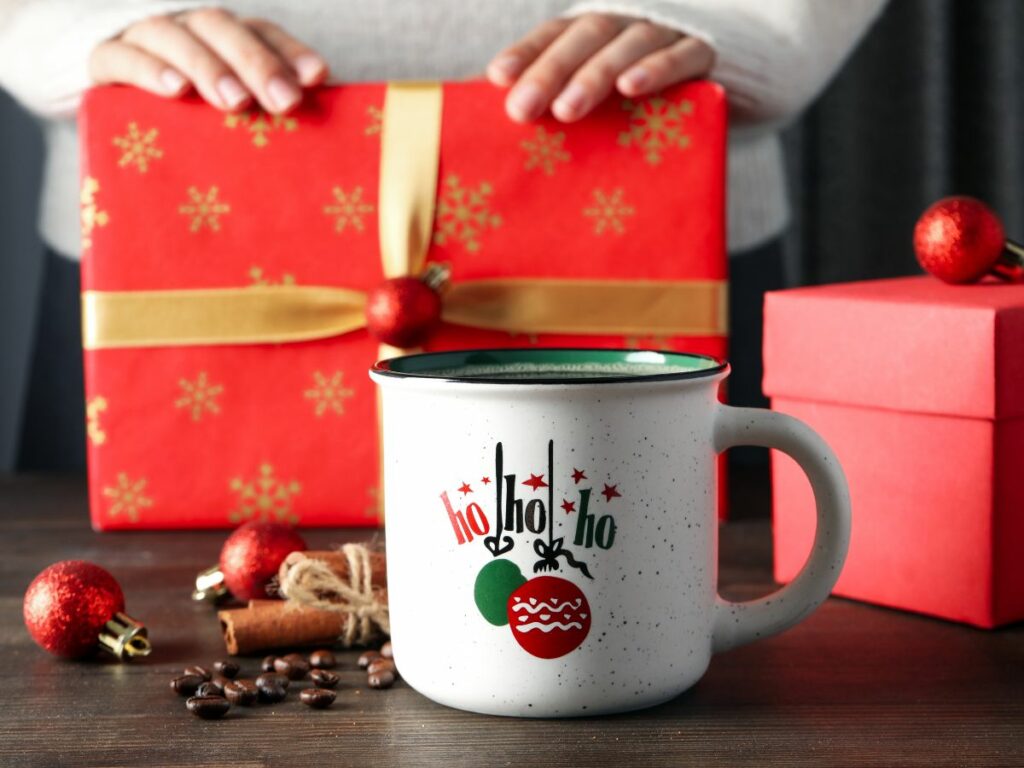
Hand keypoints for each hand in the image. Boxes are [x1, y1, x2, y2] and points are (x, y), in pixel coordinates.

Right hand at [89, 8, 326, 113]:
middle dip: (257, 64)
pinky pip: (123, 56)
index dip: (291, 52)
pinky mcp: (105, 59)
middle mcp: (189, 30)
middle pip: (224, 30)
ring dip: (209, 67)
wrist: (105, 114)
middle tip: (285, 102)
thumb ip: (260, 119)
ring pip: (176, 37)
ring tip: (235, 102)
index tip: (318, 78)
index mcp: (224, 40)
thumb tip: (316, 153)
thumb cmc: (185, 123)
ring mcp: (145, 40)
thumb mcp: (224, 120)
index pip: (263, 33)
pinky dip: (150, 70)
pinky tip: (176, 91)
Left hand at [487, 14, 713, 122]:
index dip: (527, 52)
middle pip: (585, 36)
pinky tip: (631, 88)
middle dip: (549, 70)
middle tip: (521, 109)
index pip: (556, 33)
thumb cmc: (658, 102)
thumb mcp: (613, 105)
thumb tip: (513, 133)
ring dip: (594, 74)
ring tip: (566, 110)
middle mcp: (629, 24)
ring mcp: (670, 33)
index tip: (497, 78)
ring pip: (628, 42)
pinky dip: (657, 69)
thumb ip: (573, 107)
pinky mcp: (709, 51)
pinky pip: (683, 55)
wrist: (744, 81)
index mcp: (600, 33)